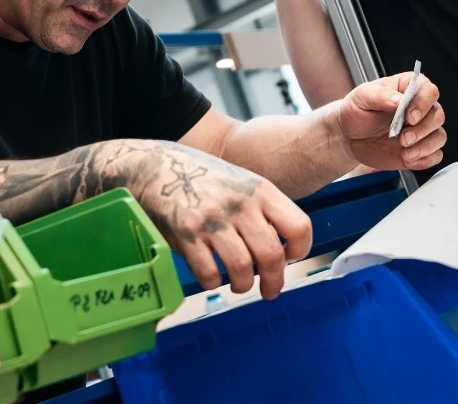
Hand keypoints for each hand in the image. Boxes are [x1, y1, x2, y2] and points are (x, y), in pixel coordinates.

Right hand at [115, 142, 312, 298]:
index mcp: (260, 190)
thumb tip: (283, 249)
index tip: (291, 259)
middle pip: (272, 255)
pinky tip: (212, 277)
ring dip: (243, 285)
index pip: (298, 226)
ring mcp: (213, 219)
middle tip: (270, 290)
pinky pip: (209, 272)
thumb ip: (263, 209)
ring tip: (238, 285)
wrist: (157, 166)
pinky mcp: (187, 234)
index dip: (300, 250)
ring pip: (242, 268)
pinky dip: (213, 282)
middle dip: (274, 281)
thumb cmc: (202, 178)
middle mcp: (240, 205)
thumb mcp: (242, 182)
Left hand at [337, 71, 445, 169]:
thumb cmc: (357, 112)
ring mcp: (422, 130)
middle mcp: (420, 108)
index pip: (429, 91)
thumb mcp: (362, 97)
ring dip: (424, 147)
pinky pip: (435, 156)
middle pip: (438, 116)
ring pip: (439, 137)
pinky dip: (424, 160)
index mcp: (409, 88)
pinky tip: (407, 158)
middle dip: (422, 130)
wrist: (350, 137)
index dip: (423, 104)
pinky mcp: (420, 149)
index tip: (409, 117)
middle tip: (403, 138)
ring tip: (404, 151)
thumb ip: (380, 95)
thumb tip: (399, 99)